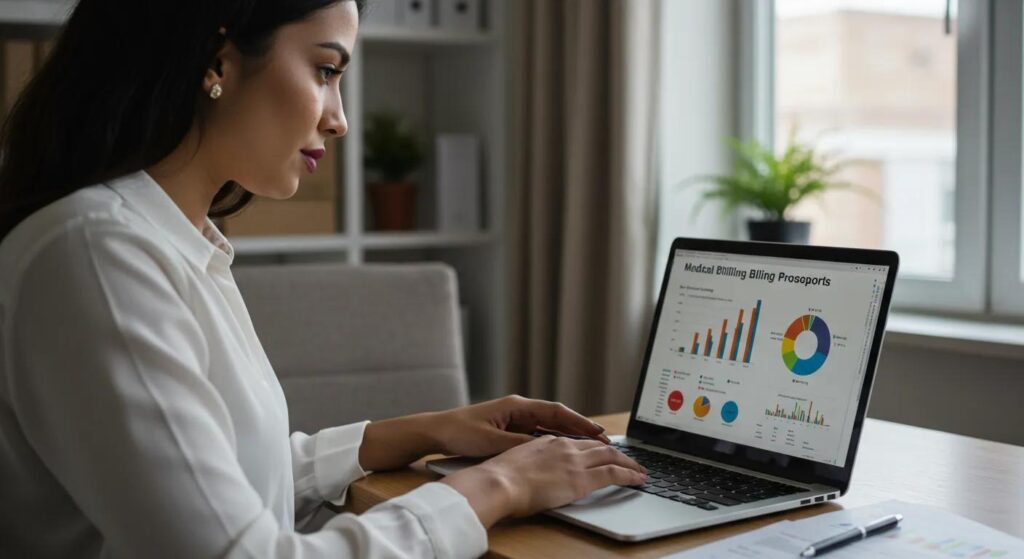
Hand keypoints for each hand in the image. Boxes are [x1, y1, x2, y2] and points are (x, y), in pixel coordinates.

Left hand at [431, 394, 610, 458]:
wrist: (437, 431)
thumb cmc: (461, 432)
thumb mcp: (492, 442)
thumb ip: (520, 444)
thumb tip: (545, 447)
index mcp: (517, 405)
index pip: (556, 411)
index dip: (579, 421)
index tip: (597, 431)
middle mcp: (518, 408)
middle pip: (557, 417)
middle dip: (580, 428)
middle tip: (603, 439)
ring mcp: (514, 418)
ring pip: (549, 425)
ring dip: (569, 435)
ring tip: (591, 445)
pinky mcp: (509, 428)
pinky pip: (538, 432)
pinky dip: (553, 439)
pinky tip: (564, 450)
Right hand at [441, 435, 646, 527]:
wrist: (498, 482)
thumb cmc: (499, 479)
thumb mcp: (515, 463)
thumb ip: (530, 464)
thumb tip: (531, 474)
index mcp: (548, 441)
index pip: (578, 442)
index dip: (594, 447)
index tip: (602, 451)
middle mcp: (565, 447)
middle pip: (599, 446)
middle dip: (617, 453)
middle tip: (629, 460)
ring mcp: (574, 461)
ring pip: (612, 456)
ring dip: (629, 463)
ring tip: (640, 470)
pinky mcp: (582, 479)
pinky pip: (614, 473)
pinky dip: (630, 474)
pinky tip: (638, 479)